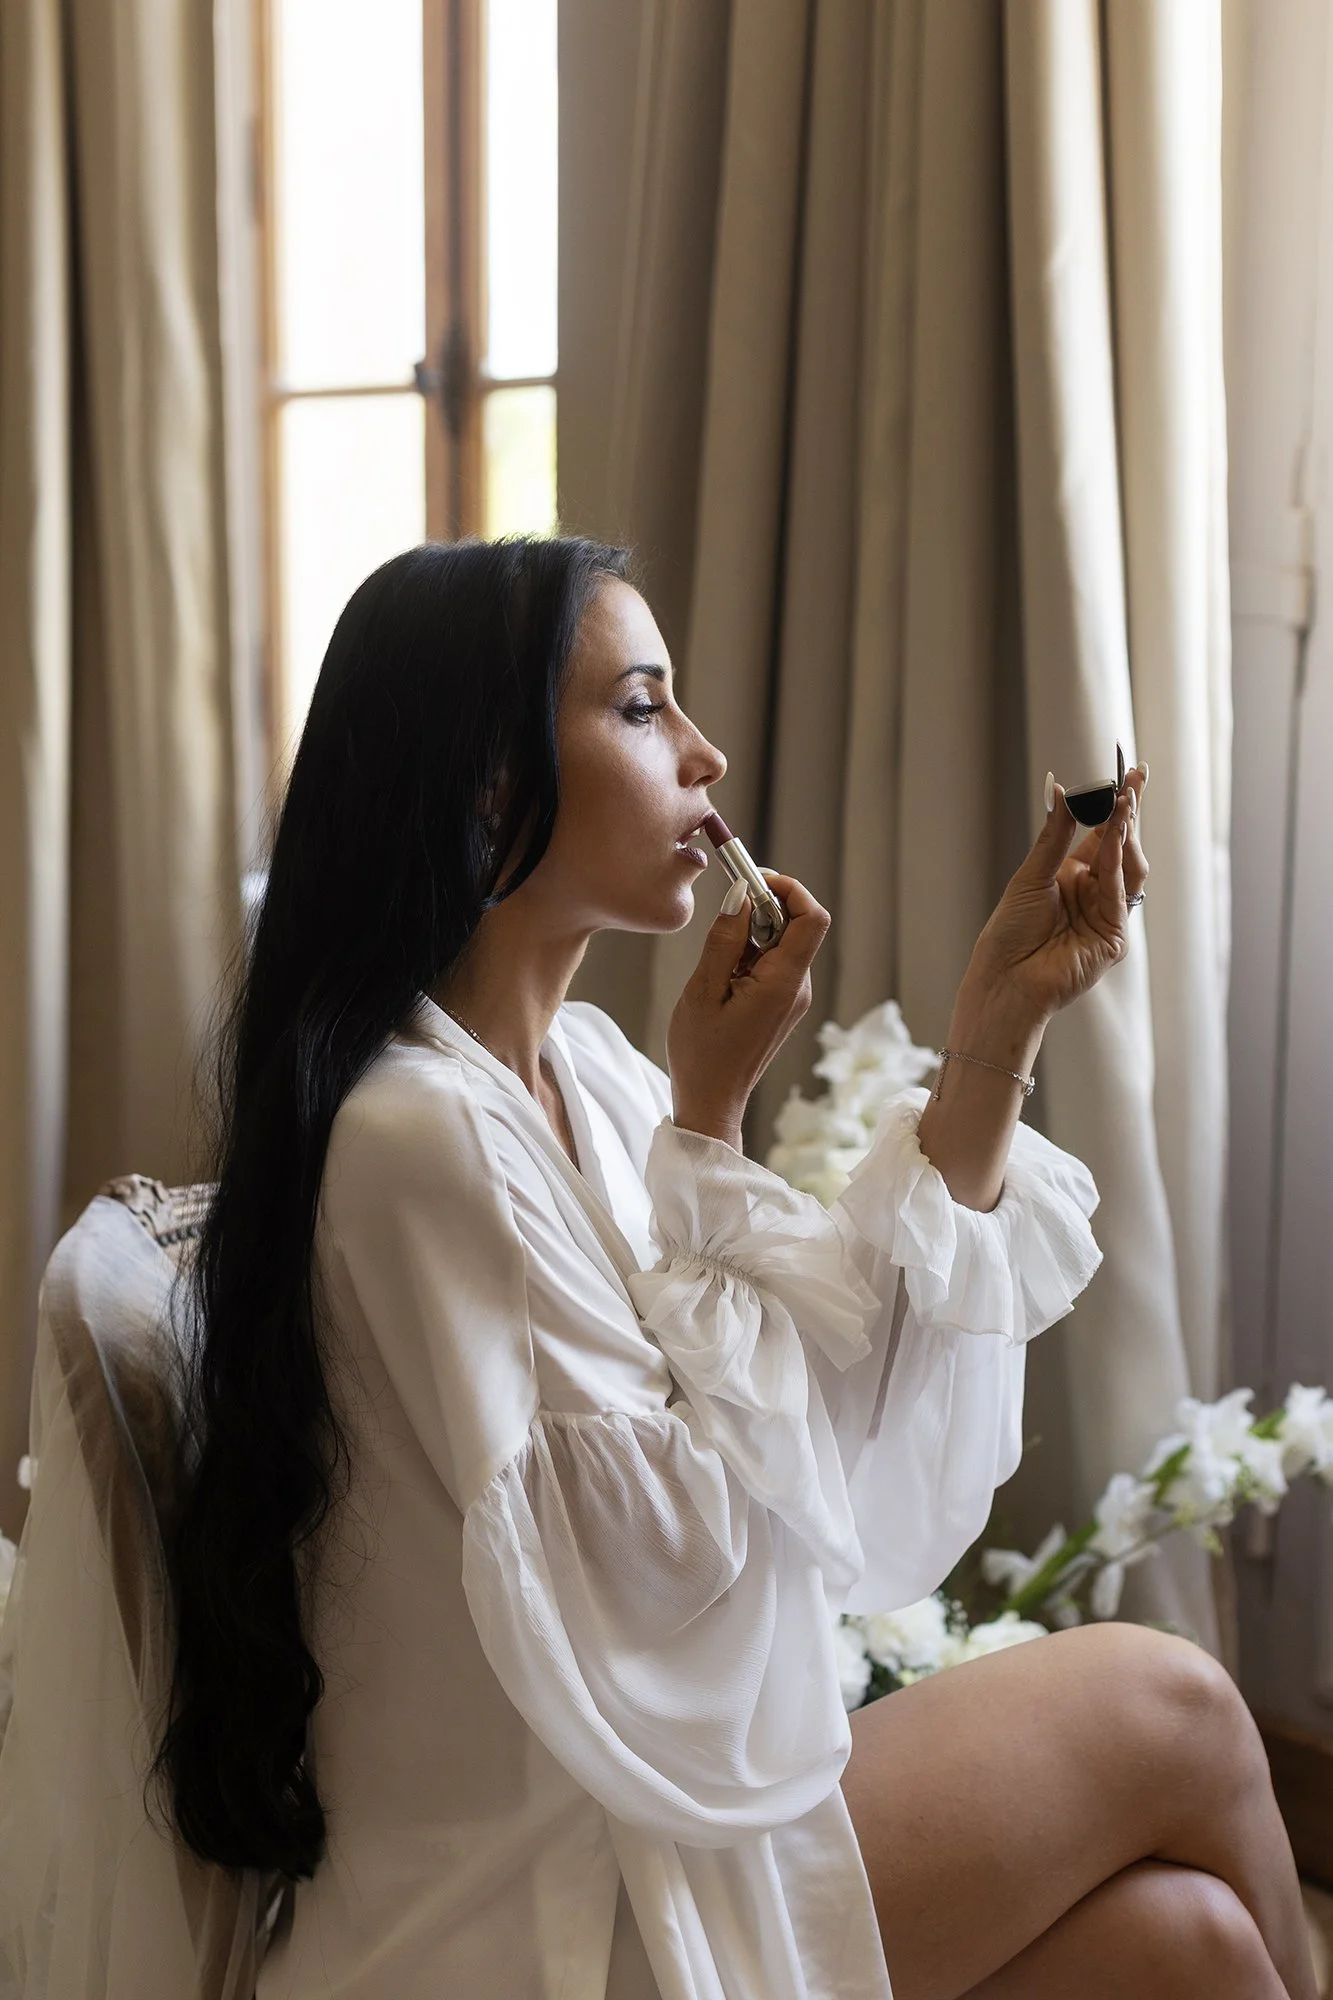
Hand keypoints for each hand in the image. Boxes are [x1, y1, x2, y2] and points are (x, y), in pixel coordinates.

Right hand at [667, 870, 829, 1145]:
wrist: (711, 1102)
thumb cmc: (702, 1053)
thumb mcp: (703, 990)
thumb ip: (724, 939)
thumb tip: (740, 894)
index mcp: (784, 983)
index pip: (812, 917)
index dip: (789, 889)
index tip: (752, 881)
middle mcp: (799, 988)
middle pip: (797, 925)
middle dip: (763, 908)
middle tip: (723, 915)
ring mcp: (793, 998)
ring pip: (783, 943)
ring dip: (751, 934)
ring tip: (716, 961)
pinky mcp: (782, 1005)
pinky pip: (774, 963)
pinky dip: (750, 954)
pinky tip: (722, 976)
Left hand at [960, 764, 1149, 1028]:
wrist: (1004, 980)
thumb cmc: (1009, 933)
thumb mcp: (1031, 875)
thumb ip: (1054, 836)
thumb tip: (1062, 790)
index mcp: (1072, 876)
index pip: (1103, 834)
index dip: (1116, 806)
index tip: (1130, 774)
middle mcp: (1093, 893)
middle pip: (1121, 847)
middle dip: (1129, 813)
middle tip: (1134, 780)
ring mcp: (1107, 915)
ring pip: (1129, 867)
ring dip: (1125, 833)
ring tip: (1123, 801)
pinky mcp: (1113, 937)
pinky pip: (1120, 893)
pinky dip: (1117, 862)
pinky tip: (1113, 834)